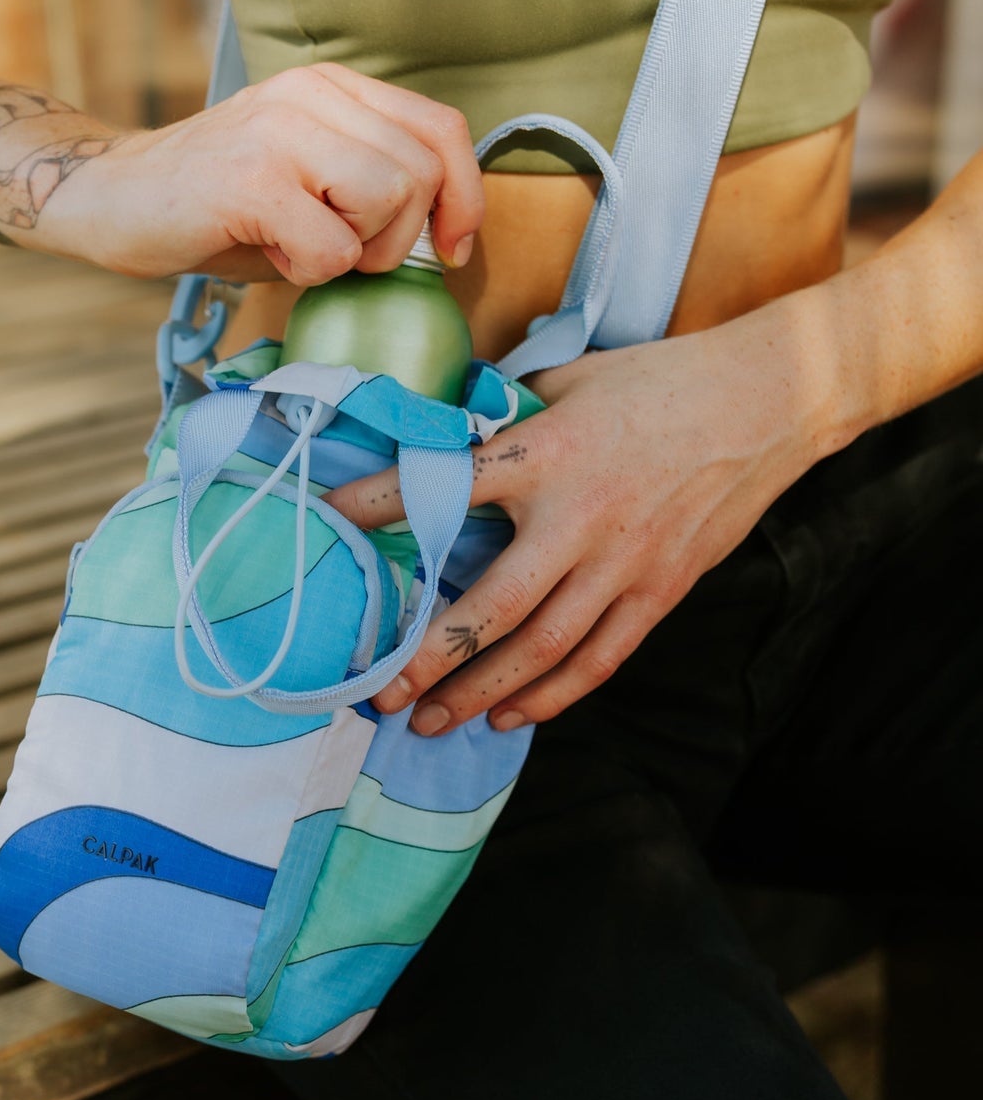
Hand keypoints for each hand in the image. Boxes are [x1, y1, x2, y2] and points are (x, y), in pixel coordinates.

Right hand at [45, 64, 484, 284]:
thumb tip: (446, 240)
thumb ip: (370, 184)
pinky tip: (270, 255)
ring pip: (387, 202)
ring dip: (356, 253)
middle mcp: (311, 94)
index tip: (451, 249)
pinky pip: (331, 247)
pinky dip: (311, 272)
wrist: (110, 198)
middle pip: (421, 175)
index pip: (442, 129)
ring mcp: (280, 133)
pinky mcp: (251, 181)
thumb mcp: (304, 175)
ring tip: (300, 247)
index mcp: (333, 86)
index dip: (465, 198)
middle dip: (397, 240)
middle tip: (339, 251)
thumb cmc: (216, 204)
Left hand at [326, 326, 823, 731]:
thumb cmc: (662, 379)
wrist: (770, 399)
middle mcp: (581, 517)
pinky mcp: (662, 590)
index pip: (447, 484)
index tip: (329, 520)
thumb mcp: (573, 376)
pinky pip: (601, 657)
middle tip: (377, 694)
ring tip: (431, 722)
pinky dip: (554, 695)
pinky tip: (511, 716)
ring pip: (543, 649)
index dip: (382, 503)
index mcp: (548, 452)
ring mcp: (626, 563)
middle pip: (492, 606)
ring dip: (481, 694)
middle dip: (428, 658)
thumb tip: (451, 427)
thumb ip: (511, 412)